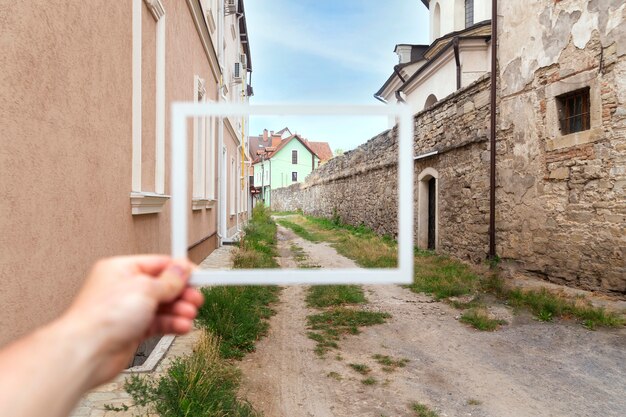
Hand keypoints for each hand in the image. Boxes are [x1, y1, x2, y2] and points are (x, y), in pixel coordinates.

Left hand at [62, 255, 203, 387]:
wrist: (87, 353)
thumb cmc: (102, 317)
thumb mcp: (145, 288)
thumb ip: (169, 280)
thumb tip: (181, 270)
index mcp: (122, 269)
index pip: (159, 264)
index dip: (180, 270)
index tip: (199, 276)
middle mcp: (125, 289)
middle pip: (163, 286)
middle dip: (182, 293)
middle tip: (196, 298)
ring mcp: (128, 311)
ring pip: (163, 307)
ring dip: (179, 310)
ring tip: (189, 314)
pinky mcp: (132, 331)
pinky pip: (159, 323)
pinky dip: (172, 324)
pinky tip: (182, 326)